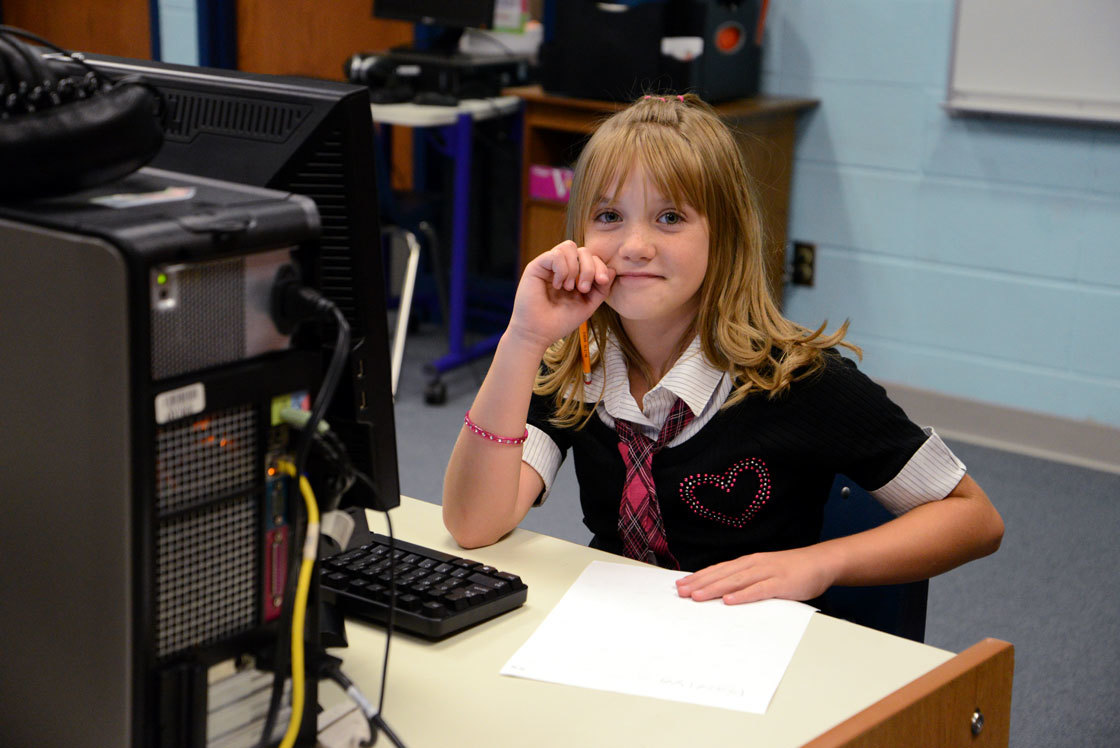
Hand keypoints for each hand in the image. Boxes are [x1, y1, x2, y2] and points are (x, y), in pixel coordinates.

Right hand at [507, 240, 615, 350]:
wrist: (538, 333)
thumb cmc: (561, 321)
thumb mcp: (588, 304)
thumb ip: (602, 288)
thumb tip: (613, 270)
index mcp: (575, 275)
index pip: (592, 258)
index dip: (601, 266)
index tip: (602, 282)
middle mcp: (562, 267)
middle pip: (583, 250)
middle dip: (589, 268)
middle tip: (582, 289)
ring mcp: (549, 265)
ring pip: (569, 246)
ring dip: (574, 268)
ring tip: (568, 287)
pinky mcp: (537, 266)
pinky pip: (555, 254)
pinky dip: (561, 269)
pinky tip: (557, 285)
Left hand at [674, 545, 838, 604]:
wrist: (820, 562)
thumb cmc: (791, 569)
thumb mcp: (765, 571)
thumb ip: (747, 580)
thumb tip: (724, 592)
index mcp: (748, 562)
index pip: (719, 569)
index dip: (699, 577)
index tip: (681, 585)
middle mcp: (754, 564)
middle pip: (722, 574)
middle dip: (700, 583)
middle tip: (681, 592)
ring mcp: (767, 573)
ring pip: (736, 581)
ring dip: (715, 589)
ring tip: (697, 596)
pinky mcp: (780, 583)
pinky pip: (759, 590)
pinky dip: (743, 595)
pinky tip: (729, 601)